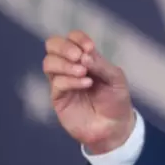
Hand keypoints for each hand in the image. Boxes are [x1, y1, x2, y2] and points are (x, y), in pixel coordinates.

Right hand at [43, 30, 135, 153]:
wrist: (114, 127)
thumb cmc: (116, 99)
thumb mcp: (115, 78)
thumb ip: (101, 65)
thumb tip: (84, 55)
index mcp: (85, 57)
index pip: (72, 37)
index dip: (78, 38)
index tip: (90, 48)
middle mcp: (70, 66)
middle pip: (52, 45)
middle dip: (64, 47)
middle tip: (78, 56)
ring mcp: (62, 81)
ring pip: (49, 62)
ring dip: (65, 64)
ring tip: (83, 72)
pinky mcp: (58, 98)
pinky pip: (57, 83)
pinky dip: (71, 80)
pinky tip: (86, 84)